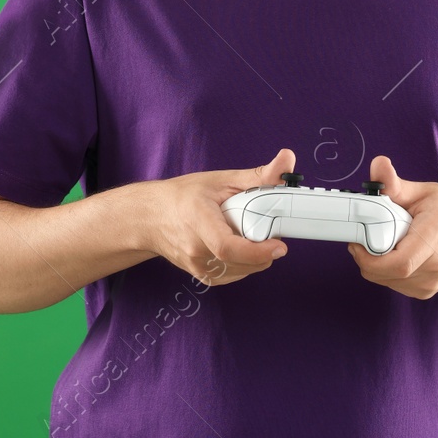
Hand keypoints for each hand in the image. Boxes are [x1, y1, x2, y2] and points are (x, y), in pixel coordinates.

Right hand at [142, 148, 296, 286]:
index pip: (228, 247)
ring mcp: (198, 267)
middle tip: (265, 228)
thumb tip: (288, 160)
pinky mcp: (203, 277)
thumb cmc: (182, 196)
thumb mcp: (220, 180)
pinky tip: (237, 244)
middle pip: (242, 260)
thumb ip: (259, 175)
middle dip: (264, 247)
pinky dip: (245, 262)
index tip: (279, 246)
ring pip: (243, 270)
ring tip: (244, 232)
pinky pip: (235, 274)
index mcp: (198, 221)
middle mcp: (195, 250)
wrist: (150, 217)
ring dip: (256, 256)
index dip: (257, 251)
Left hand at [346, 155, 437, 298]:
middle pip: (387, 274)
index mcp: (433, 239)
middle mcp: (435, 266)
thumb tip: (378, 165)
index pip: (398, 263)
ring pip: (388, 282)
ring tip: (383, 243)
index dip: (370, 256)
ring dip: (376, 266)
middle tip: (364, 239)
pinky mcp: (427, 290)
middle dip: (367, 259)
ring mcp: (432, 282)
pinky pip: (396, 286)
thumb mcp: (425, 192)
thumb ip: (395, 184)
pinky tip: (394, 255)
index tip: (358, 240)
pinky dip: (387, 272)